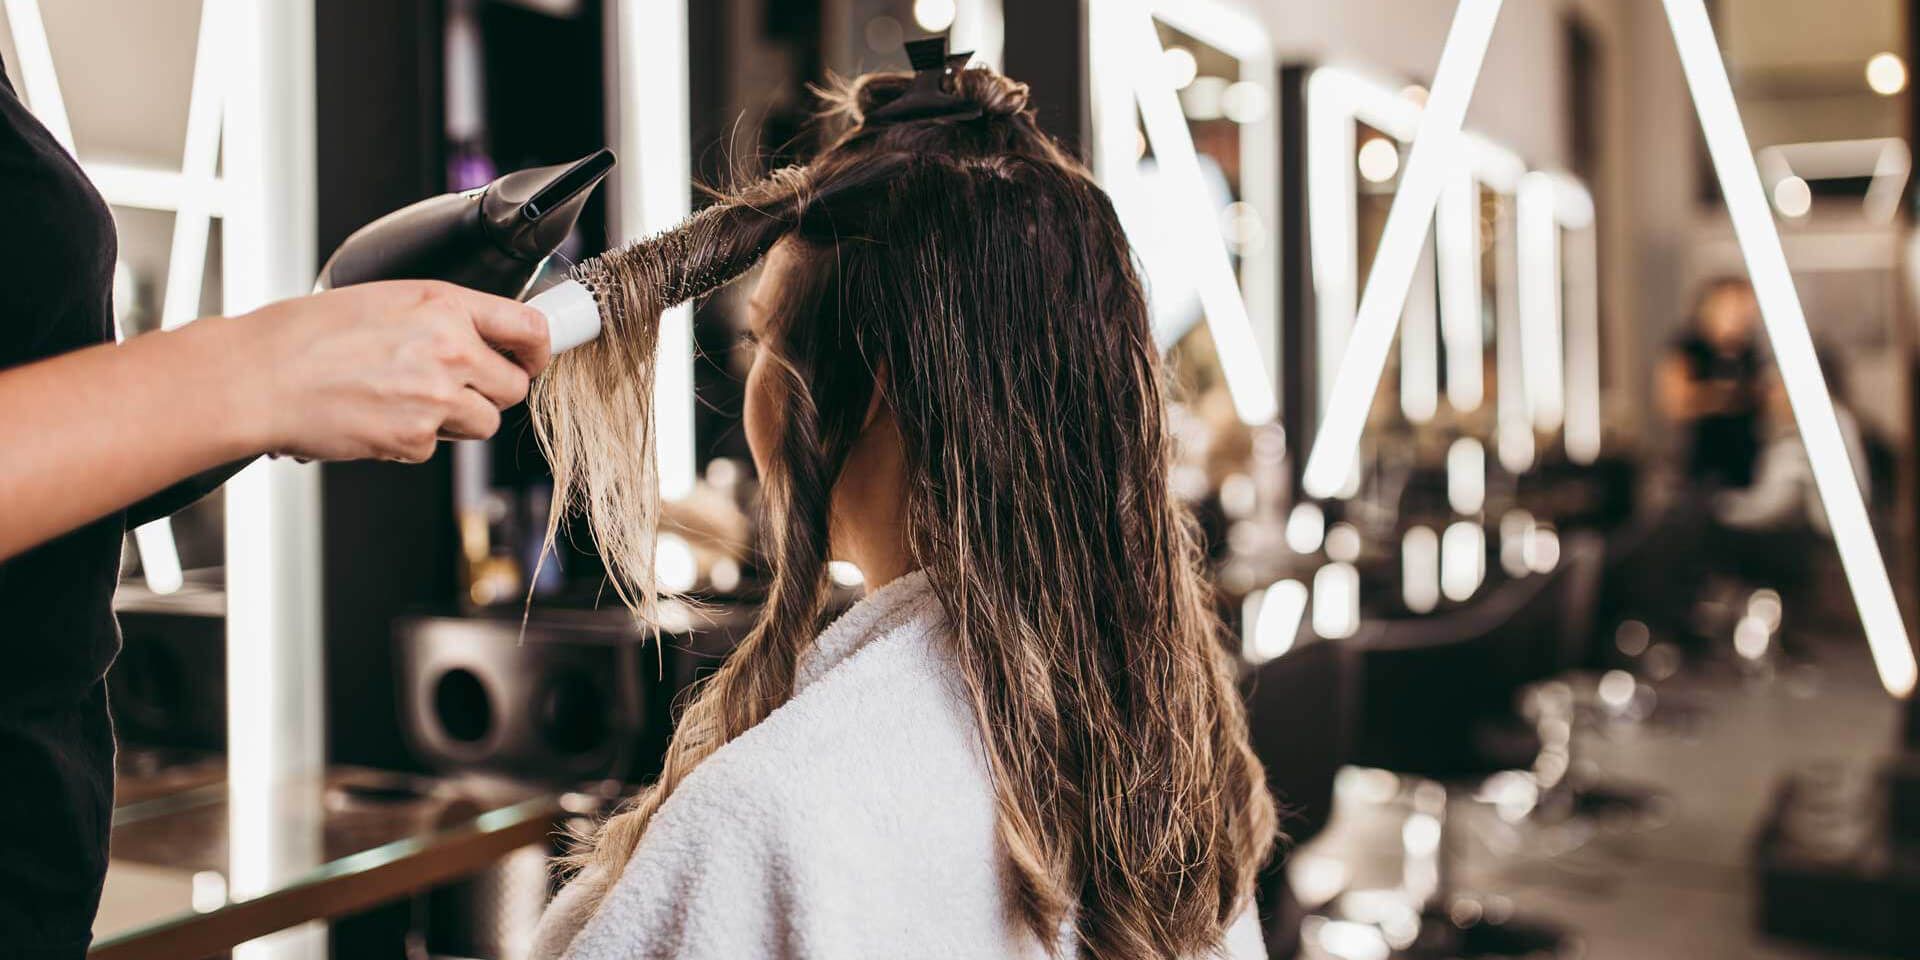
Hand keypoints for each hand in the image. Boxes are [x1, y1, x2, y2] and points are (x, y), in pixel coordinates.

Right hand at [217, 281, 551, 461]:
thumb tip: (482, 339)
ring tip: (403, 400)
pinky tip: (376, 417)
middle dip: (490, 392)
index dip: (538, 349)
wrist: (257, 376)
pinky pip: (435, 447)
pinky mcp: (414, 439)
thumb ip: (441, 317)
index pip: (529, 327)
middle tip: (453, 387)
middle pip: (513, 387)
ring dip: (455, 420)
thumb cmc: (306, 335)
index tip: (533, 357)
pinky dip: (411, 440)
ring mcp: (435, 398)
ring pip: (482, 423)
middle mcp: (450, 349)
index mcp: (444, 305)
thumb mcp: (384, 300)